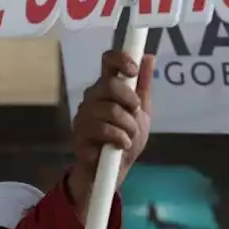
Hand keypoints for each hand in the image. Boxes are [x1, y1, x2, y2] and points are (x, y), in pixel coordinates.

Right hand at [69, 50, 154, 214]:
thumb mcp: (142, 113)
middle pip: (109, 85)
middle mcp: (92, 97)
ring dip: (127, 126)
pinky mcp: (79, 134)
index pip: (107, 62)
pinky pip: (102, 129)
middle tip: (135, 114)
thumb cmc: (126, 139)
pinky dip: (119, 138)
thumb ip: (143, 87)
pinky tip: (121, 145)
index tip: (133, 70)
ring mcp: (83, 115)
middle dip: (129, 101)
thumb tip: (149, 57)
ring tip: (128, 137)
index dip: (120, 59)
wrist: (116, 171)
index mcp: (107, 88)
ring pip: (109, 110)